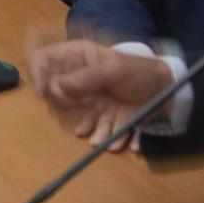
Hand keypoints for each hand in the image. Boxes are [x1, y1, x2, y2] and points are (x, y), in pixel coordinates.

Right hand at [29, 39, 170, 150]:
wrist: (165, 87)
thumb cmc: (139, 70)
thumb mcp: (113, 70)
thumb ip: (86, 78)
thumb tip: (57, 87)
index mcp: (79, 59)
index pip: (44, 60)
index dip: (39, 73)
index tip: (43, 91)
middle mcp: (80, 81)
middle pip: (57, 96)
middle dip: (71, 109)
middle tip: (89, 110)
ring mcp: (91, 101)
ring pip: (80, 121)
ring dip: (94, 132)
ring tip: (103, 140)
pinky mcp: (103, 118)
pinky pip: (100, 133)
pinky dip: (112, 139)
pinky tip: (123, 143)